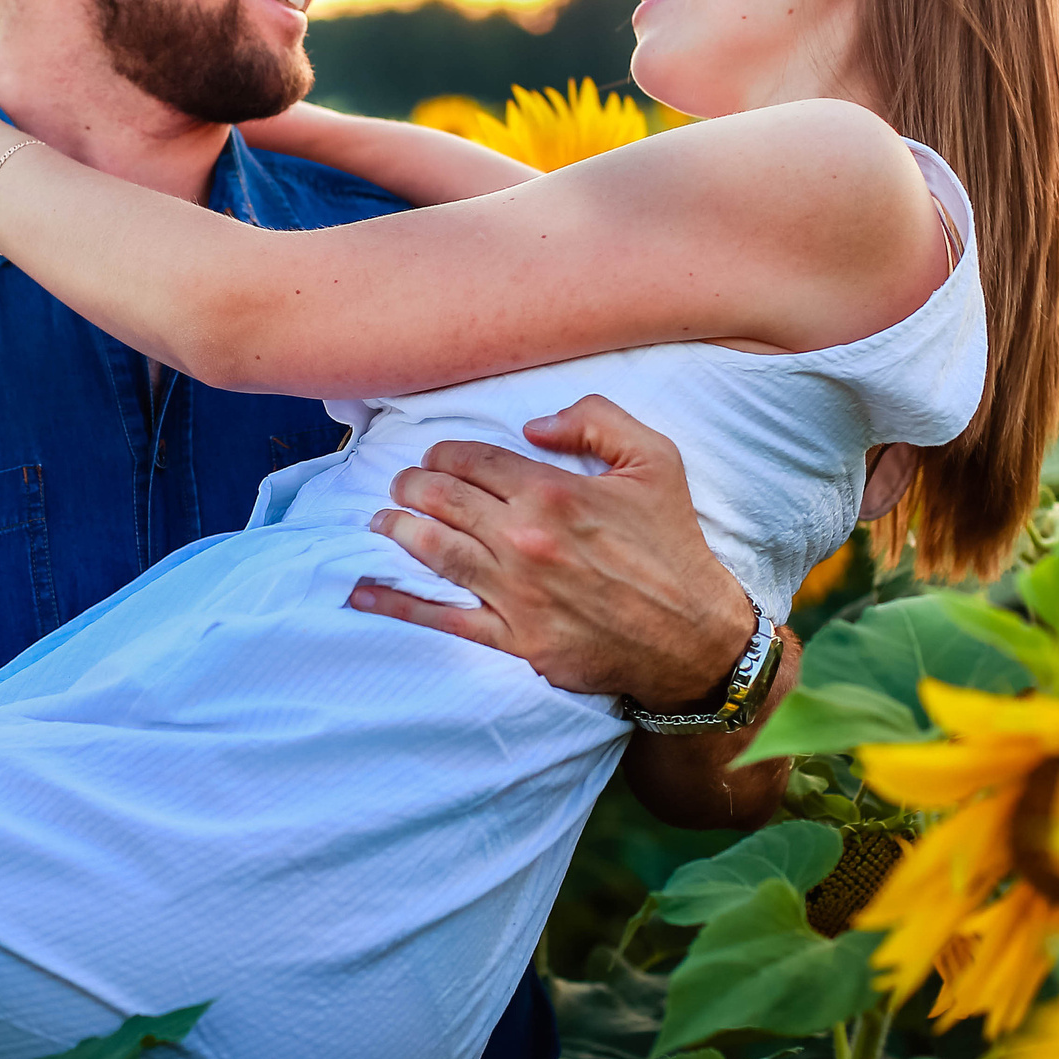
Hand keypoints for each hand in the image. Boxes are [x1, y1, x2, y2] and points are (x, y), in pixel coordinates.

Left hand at [352, 393, 758, 712]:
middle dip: (411, 485)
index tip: (436, 456)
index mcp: (553, 492)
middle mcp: (524, 540)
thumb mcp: (655, 460)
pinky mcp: (514, 639)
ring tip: (381, 520)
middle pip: (441, 500)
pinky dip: (398, 603)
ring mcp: (514, 593)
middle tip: (402, 483)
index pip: (471, 459)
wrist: (694, 635)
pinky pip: (443, 619)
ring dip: (396, 530)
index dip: (443, 453)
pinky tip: (364, 591)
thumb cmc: (674, 544)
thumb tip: (533, 423)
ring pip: (433, 551)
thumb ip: (596, 419)